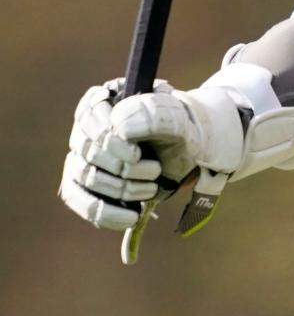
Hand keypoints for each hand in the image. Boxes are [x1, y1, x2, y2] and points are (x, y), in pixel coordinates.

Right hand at [59, 77, 244, 231]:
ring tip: (150, 189)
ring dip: (119, 188)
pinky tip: (130, 217)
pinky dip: (103, 212)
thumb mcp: (177, 117)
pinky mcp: (87, 182)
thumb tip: (119, 126)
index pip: (88, 115)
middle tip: (154, 171)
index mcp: (108, 98)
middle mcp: (90, 125)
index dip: (108, 140)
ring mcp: (85, 154)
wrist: (191, 152)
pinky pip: (78, 198)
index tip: (136, 154)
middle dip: (122, 167)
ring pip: (84, 175)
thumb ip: (153, 114)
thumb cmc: (182, 128)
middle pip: (86, 149)